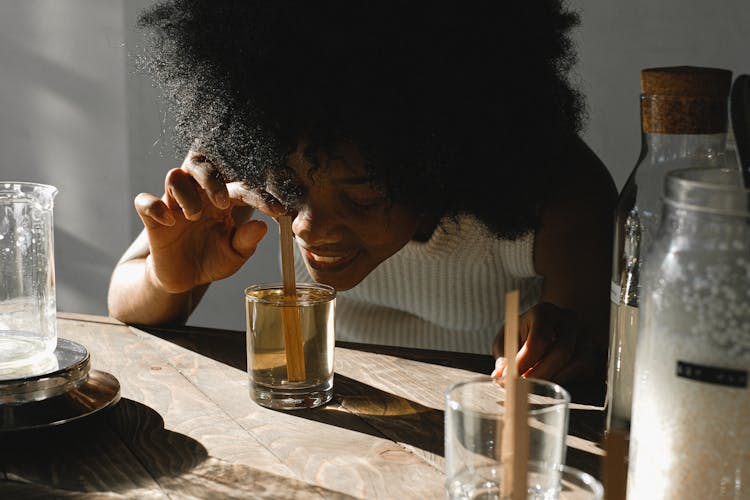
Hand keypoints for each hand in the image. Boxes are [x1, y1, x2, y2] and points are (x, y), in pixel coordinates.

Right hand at [134, 151, 281, 293]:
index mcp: (223, 200)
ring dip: (187, 193)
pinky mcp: (153, 219)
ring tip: (195, 216)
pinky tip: (169, 221)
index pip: (240, 187)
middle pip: (201, 164)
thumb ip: (247, 242)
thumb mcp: (234, 255)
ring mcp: (174, 204)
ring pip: (175, 176)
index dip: (259, 195)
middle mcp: (198, 195)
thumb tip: (261, 227)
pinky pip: (144, 201)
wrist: (183, 279)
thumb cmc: (211, 260)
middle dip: (212, 179)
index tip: (277, 210)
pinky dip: (155, 207)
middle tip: (222, 203)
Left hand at [491, 302, 601, 384]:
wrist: (550, 325)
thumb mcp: (508, 338)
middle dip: (540, 374)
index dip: (525, 361)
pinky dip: (565, 379)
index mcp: (544, 312)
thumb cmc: (524, 333)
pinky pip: (583, 371)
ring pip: (576, 363)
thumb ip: (504, 356)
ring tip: (534, 385)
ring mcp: (584, 335)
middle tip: (523, 388)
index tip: (512, 377)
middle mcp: (568, 320)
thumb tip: (500, 376)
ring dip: (553, 379)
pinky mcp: (591, 352)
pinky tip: (551, 382)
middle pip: (561, 352)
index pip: (539, 339)